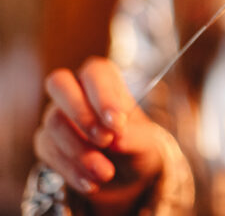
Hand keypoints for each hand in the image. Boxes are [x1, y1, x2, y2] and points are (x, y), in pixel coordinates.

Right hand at [34, 57, 162, 209]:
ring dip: (80, 150)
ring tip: (106, 173)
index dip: (103, 96)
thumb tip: (117, 139)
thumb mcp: (146, 142)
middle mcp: (77, 91)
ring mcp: (58, 115)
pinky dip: (72, 170)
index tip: (118, 123)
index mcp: (106, 81)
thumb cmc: (137, 145)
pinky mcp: (46, 142)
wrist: (126, 175)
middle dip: (82, 114)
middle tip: (106, 141)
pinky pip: (48, 150)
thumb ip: (135, 137)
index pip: (96, 73)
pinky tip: (92, 183)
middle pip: (59, 83)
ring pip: (54, 122)